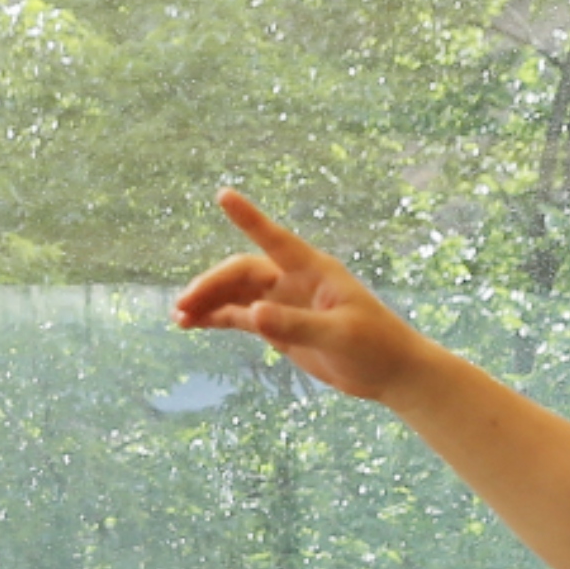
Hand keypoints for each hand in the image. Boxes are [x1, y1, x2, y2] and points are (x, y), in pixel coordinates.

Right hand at [170, 191, 433, 404]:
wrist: (390, 373)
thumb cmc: (375, 345)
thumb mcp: (338, 335)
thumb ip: (295, 324)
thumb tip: (252, 315)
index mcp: (313, 270)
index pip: (275, 239)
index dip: (249, 218)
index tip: (223, 195)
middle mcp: (294, 280)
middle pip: (242, 272)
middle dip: (211, 284)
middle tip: (185, 305)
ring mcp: (284, 303)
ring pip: (236, 294)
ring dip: (208, 301)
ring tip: (179, 318)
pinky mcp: (278, 326)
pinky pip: (239, 316)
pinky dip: (216, 318)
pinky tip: (192, 324)